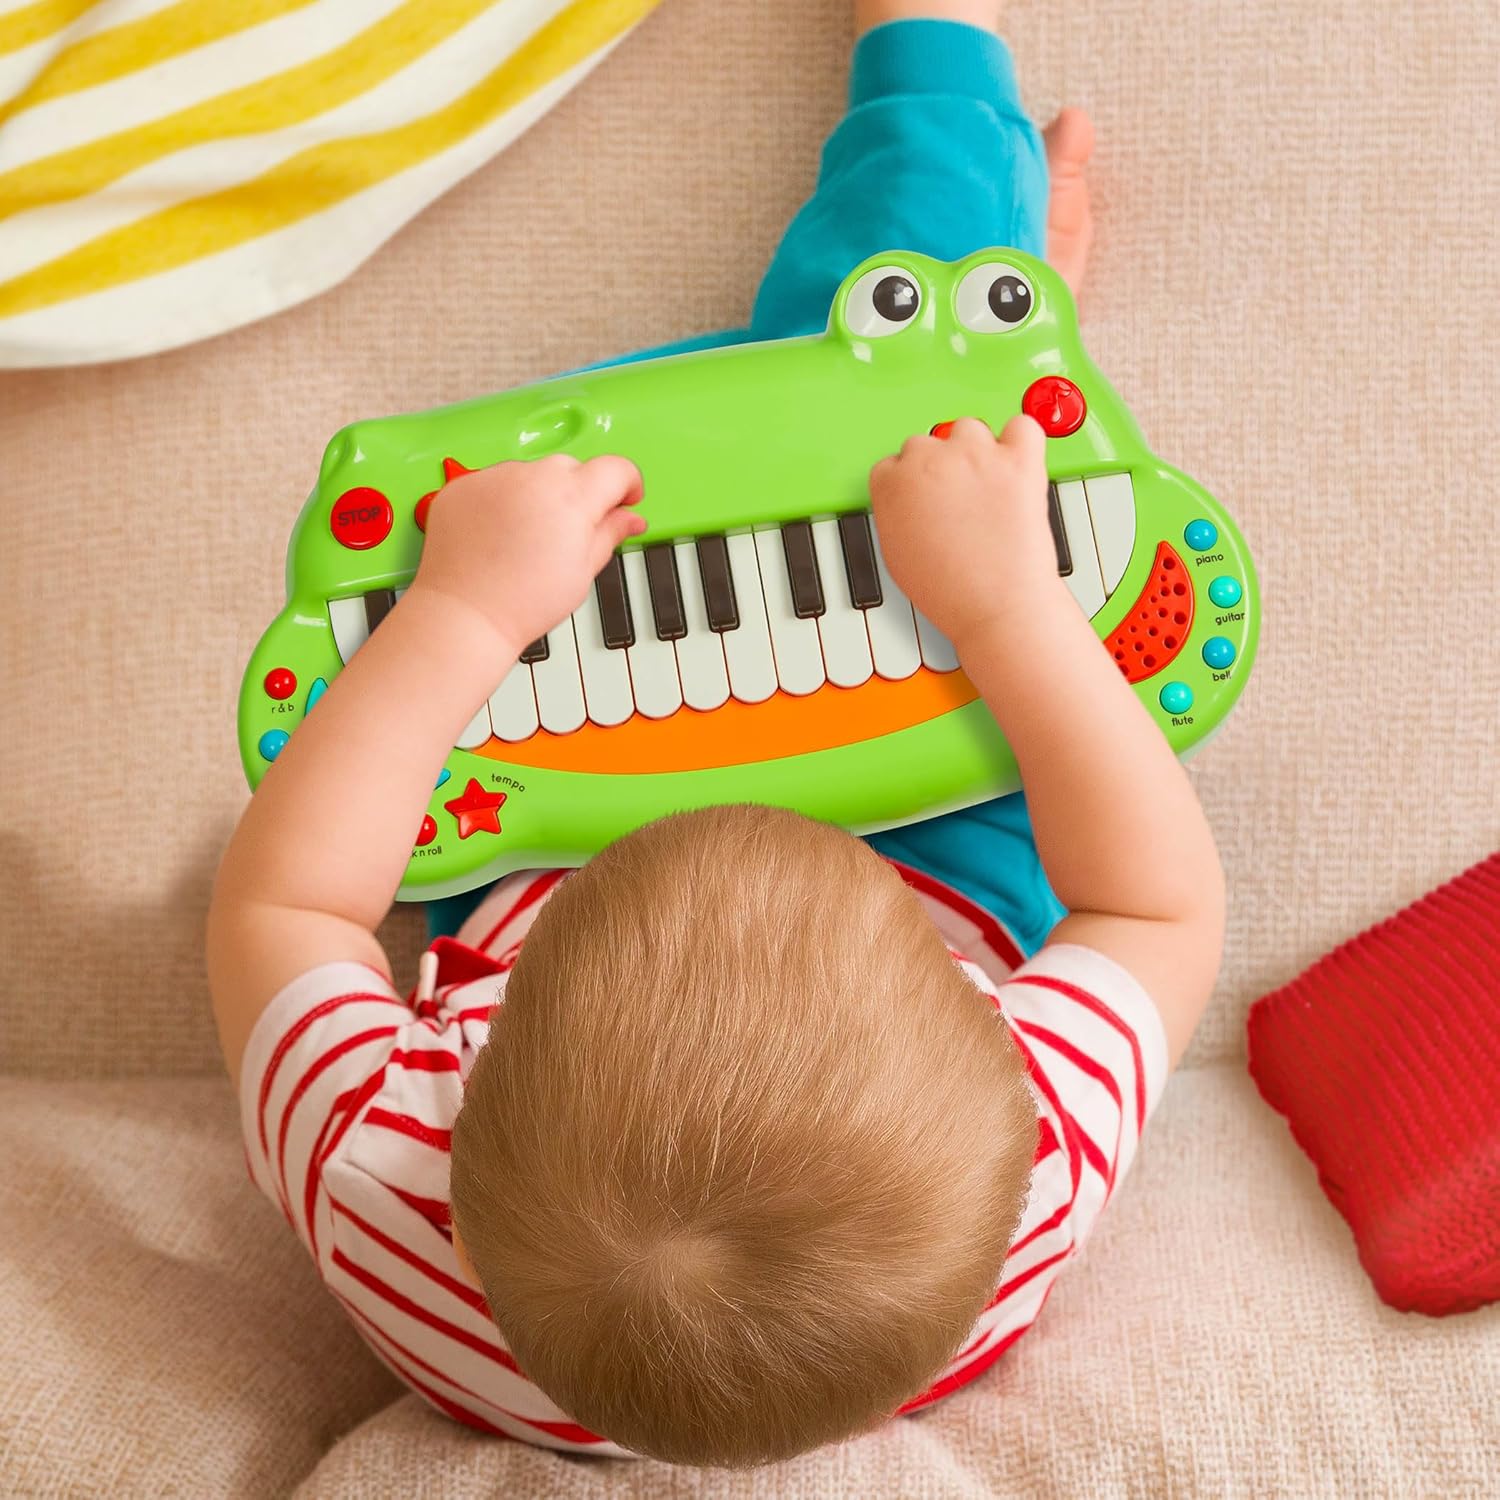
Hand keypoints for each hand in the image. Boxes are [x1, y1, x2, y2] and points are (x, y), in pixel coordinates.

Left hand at [408, 454, 646, 653]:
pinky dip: (502, 501)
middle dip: (580, 493)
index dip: (627, 486)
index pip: (615, 469)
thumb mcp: (583, 570)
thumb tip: (631, 518)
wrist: (466, 613)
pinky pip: (496, 483)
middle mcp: (533, 477)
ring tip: (528, 540)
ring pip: (532, 474)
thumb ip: (610, 533)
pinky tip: (500, 536)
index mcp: (572, 497)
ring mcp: (495, 477)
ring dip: (538, 495)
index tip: (625, 500)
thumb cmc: (523, 601)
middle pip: (572, 468)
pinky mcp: (465, 485)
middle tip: (571, 533)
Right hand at [869, 415, 1060, 650]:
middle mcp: (930, 459)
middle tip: (957, 497)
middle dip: (941, 466)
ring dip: (976, 450)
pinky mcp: (1017, 459)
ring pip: (969, 429)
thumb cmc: (948, 589)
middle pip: (928, 442)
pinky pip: (1021, 426)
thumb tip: (910, 498)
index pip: (894, 462)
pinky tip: (1016, 461)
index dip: (911, 481)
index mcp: (892, 482)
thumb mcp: (894, 552)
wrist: (995, 605)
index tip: (924, 496)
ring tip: (985, 485)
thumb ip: (896, 511)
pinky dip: (1020, 439)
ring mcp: (975, 455)